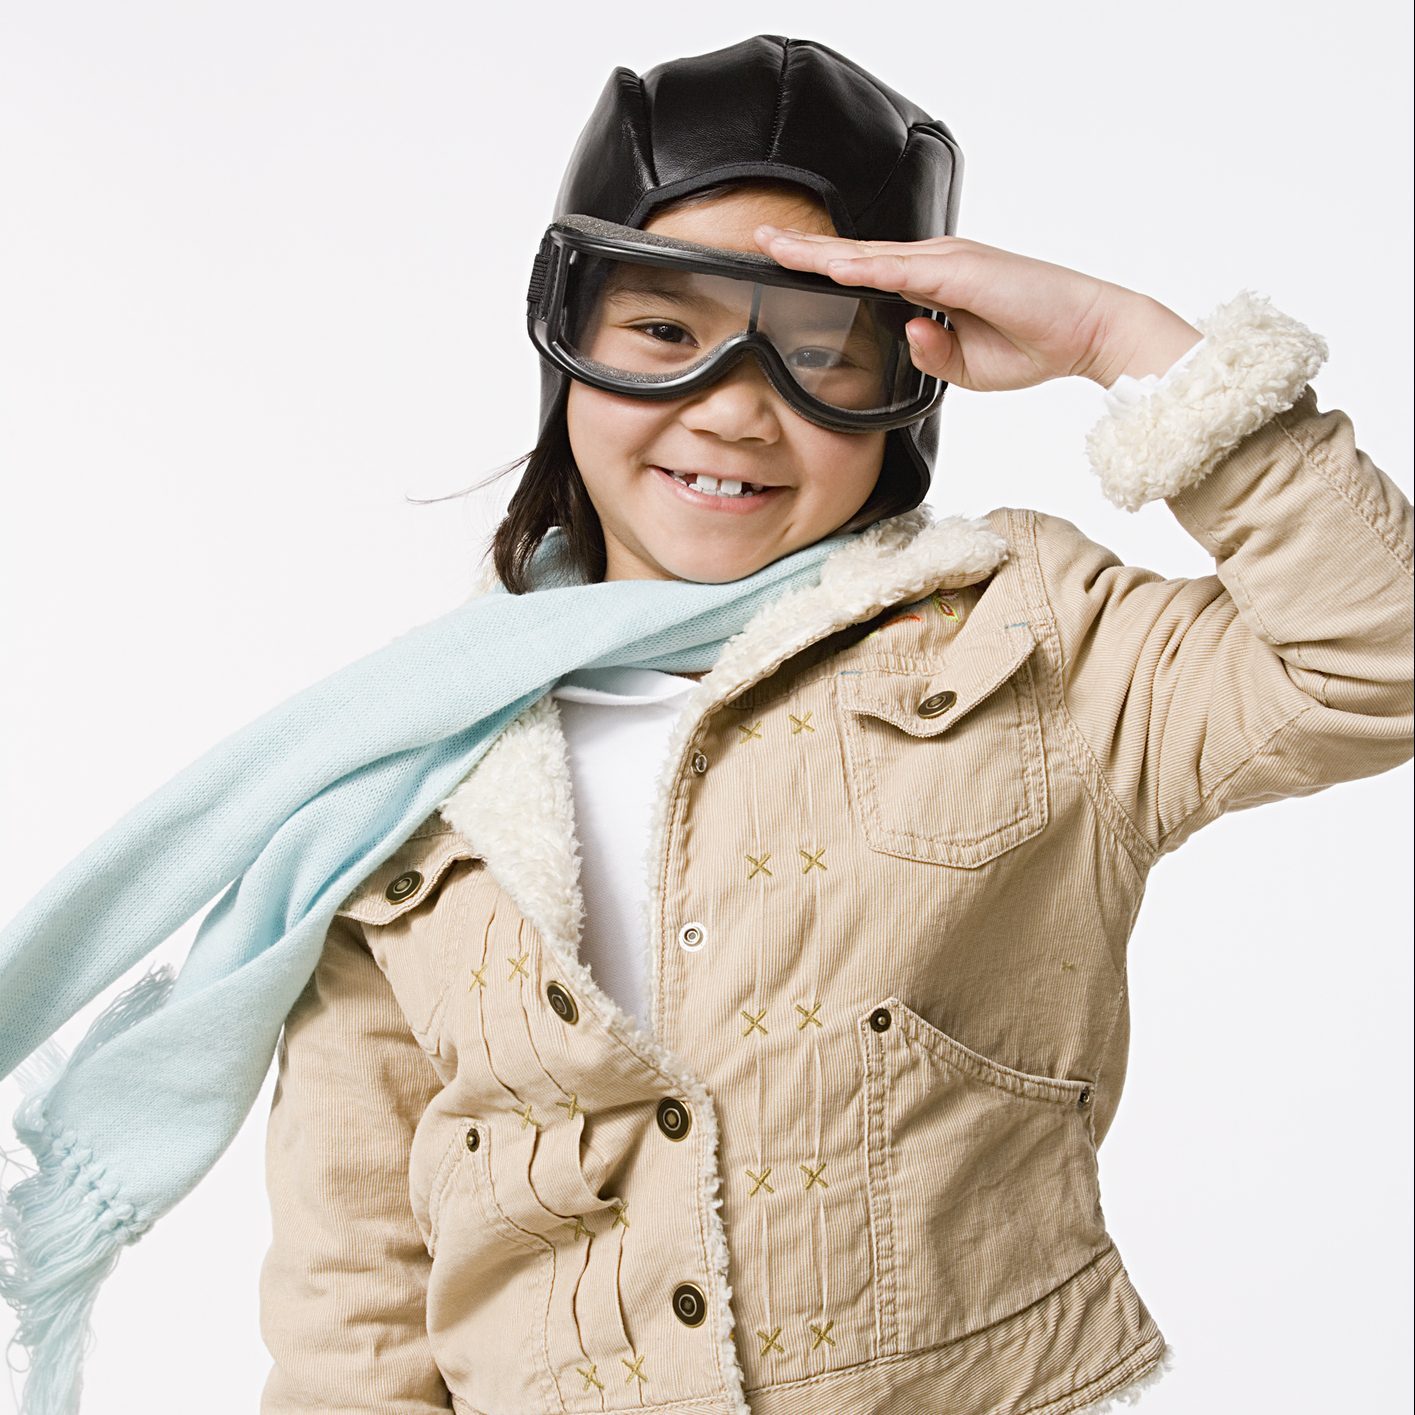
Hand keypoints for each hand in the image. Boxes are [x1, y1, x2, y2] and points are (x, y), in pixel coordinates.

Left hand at [753, 224, 1202, 391]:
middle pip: (857, 256)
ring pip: (869, 256)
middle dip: (806, 250)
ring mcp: (947, 262)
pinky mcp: (960, 270)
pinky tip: (828, 266)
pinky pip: (899, 269)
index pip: (866, 275)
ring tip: (776, 247)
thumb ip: (930, 352)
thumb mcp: (966, 365)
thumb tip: (905, 333)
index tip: (782, 266)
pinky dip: (861, 267)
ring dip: (821, 252)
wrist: (1088, 332)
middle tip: (759, 240)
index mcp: (934, 284)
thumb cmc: (1033, 344)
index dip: (823, 269)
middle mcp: (936, 263)